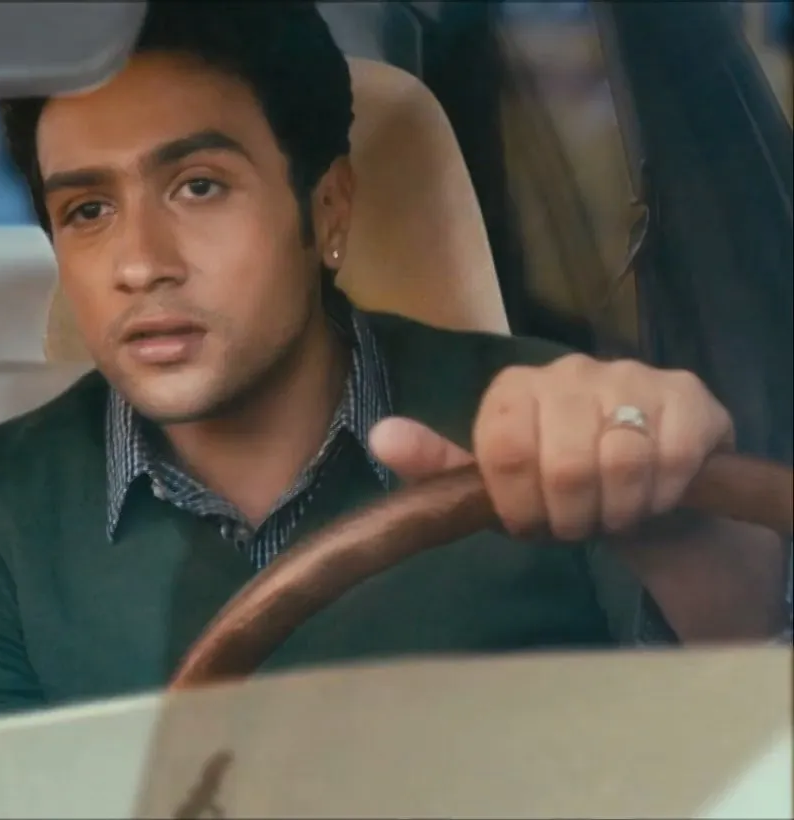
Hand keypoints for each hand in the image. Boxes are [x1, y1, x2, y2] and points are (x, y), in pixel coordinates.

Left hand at [368, 354, 733, 540]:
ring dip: (616, 510)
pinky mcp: (688, 395)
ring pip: (621, 462)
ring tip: (611, 514)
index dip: (518, 505)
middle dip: (570, 515)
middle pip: (565, 464)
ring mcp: (632, 377)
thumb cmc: (555, 487)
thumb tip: (380, 436)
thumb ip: (435, 464)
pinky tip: (653, 498)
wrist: (644, 489)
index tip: (528, 525)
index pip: (504, 451)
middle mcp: (570, 371)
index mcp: (514, 390)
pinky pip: (672, 457)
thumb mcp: (489, 484)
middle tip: (576, 526)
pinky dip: (660, 496)